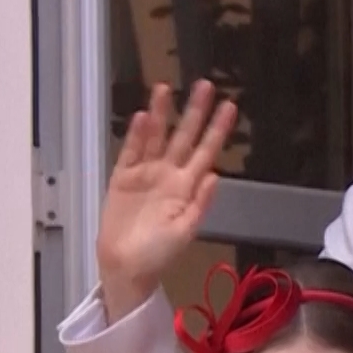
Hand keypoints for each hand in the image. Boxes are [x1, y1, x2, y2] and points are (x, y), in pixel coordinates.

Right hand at [94, 80, 237, 318]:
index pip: (207, 151)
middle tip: (204, 85)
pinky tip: (142, 117)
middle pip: (183, 137)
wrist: (125, 267)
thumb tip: (215, 174)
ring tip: (165, 89)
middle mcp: (169, 174)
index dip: (217, 130)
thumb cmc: (159, 254)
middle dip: (193, 112)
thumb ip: (200, 203)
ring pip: (155, 137)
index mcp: (188, 186)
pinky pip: (130, 152)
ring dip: (161, 114)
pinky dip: (135, 136)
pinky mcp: (122, 177)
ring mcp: (145, 173)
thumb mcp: (185, 231)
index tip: (230, 106)